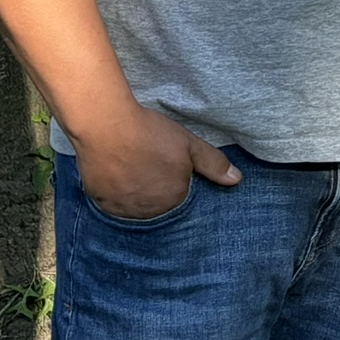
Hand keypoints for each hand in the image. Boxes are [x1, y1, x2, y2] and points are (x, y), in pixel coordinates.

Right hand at [71, 100, 240, 219]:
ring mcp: (125, 210)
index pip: (180, 197)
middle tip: (145, 163)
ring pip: (136, 206)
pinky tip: (116, 173)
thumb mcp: (188, 144)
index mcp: (175, 199)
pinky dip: (117, 193)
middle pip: (157, 204)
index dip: (173, 179)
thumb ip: (213, 164)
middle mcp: (150, 212)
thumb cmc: (149, 133)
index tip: (163, 164)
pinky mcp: (103, 204)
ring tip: (131, 167)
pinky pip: (115, 204)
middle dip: (155, 188)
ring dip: (136, 193)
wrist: (106, 127)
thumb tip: (236, 179)